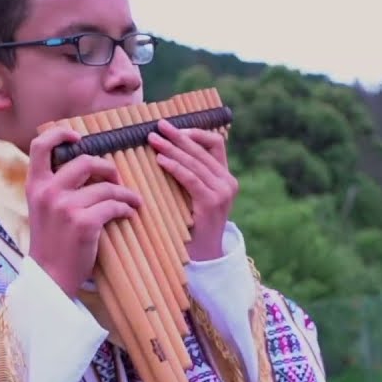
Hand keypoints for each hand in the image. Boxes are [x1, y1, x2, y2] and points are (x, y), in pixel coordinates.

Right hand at [26, 126, 142, 297]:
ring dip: (125, 193)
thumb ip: (55, 188)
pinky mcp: (84, 223)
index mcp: (35, 185)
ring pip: (106, 187)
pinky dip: (126, 208)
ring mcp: (65, 207)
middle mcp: (48, 192)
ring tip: (133, 201)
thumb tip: (85, 167)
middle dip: (108, 167)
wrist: (50, 277)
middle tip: (117, 179)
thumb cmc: (51, 243)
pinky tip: (129, 214)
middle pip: (85, 161)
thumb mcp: (42, 209)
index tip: (80, 137)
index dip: (60, 134)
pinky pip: (114, 206)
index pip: (40, 146)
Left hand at [148, 120, 238, 260]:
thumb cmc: (194, 224)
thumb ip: (191, 175)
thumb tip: (168, 150)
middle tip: (158, 127)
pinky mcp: (212, 202)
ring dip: (172, 149)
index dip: (196, 132)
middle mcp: (228, 181)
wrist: (205, 254)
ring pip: (195, 162)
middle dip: (178, 136)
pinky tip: (161, 160)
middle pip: (202, 149)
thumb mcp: (196, 196)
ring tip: (153, 141)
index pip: (215, 143)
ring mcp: (223, 192)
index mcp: (226, 177)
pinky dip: (175, 167)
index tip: (175, 128)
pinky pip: (191, 179)